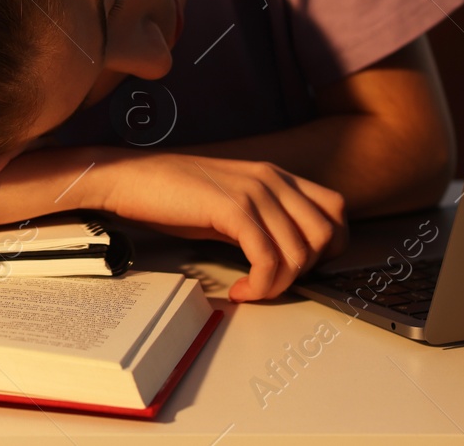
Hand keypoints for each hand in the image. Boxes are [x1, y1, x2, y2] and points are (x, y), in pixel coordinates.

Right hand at [95, 152, 348, 300]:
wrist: (128, 178)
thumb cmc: (171, 194)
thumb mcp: (228, 202)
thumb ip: (262, 219)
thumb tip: (286, 255)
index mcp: (274, 175)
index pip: (335, 210)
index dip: (328, 246)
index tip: (297, 267)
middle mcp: (271, 178)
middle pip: (326, 234)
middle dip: (306, 270)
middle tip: (274, 281)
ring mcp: (254, 191)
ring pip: (299, 252)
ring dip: (279, 284)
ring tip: (251, 289)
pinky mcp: (233, 208)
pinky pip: (268, 259)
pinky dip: (260, 285)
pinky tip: (238, 289)